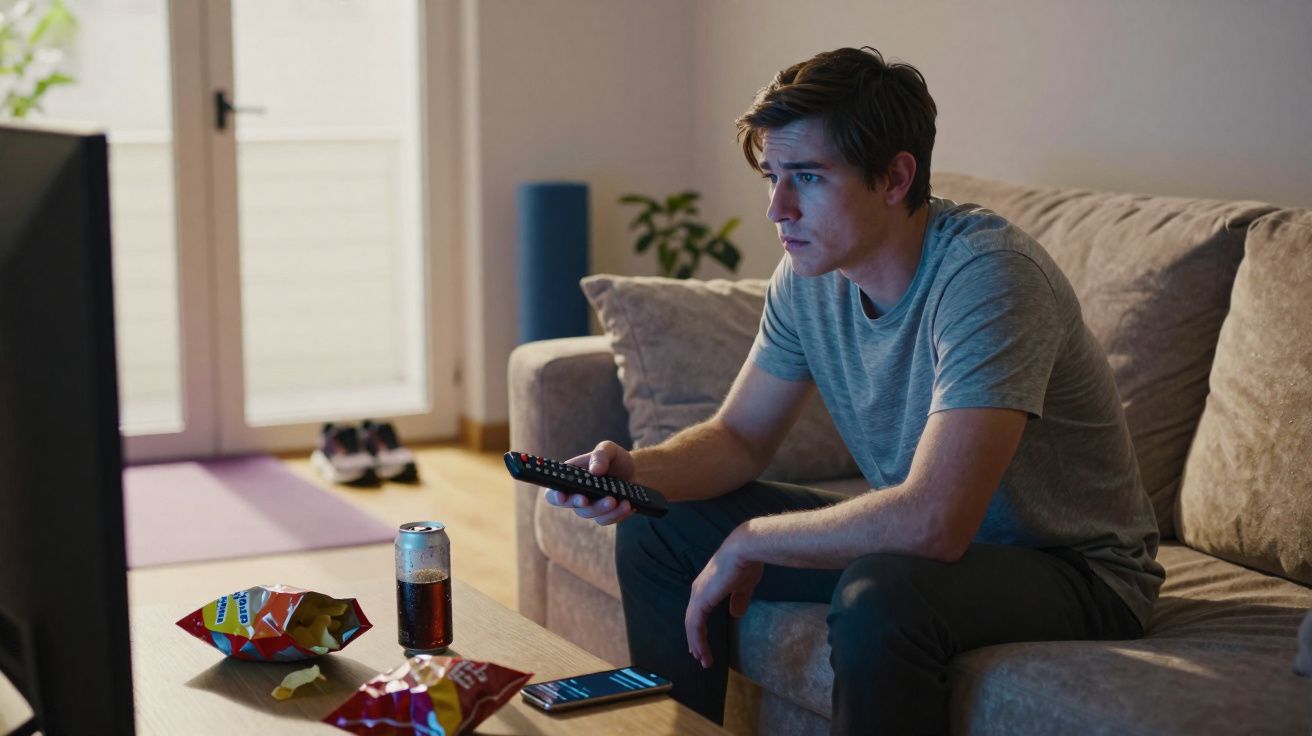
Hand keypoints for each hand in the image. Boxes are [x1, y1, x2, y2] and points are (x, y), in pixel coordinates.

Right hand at [543, 441, 637, 525]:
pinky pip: (607, 519)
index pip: (554, 491)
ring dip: (604, 509)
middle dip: (581, 503)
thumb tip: (595, 471)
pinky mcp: (604, 515)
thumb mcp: (608, 449)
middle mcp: (576, 494)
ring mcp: (590, 506)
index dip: (555, 495)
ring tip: (621, 501)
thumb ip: (600, 455)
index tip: (562, 496)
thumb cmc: (615, 459)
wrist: (635, 471)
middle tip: (588, 499)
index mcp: (570, 478)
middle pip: (572, 505)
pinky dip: (618, 514)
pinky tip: (629, 505)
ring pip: (591, 514)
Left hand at [685, 529, 762, 668]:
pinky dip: (697, 639)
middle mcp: (699, 590)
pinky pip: (695, 625)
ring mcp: (698, 594)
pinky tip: (702, 651)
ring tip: (703, 660)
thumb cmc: (747, 563)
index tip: (702, 644)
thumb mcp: (744, 585)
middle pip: (692, 620)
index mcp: (707, 586)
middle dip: (695, 640)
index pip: (699, 611)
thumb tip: (736, 613)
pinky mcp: (701, 599)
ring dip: (697, 644)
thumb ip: (739, 599)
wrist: (745, 550)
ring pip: (692, 625)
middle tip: (699, 656)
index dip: (700, 628)